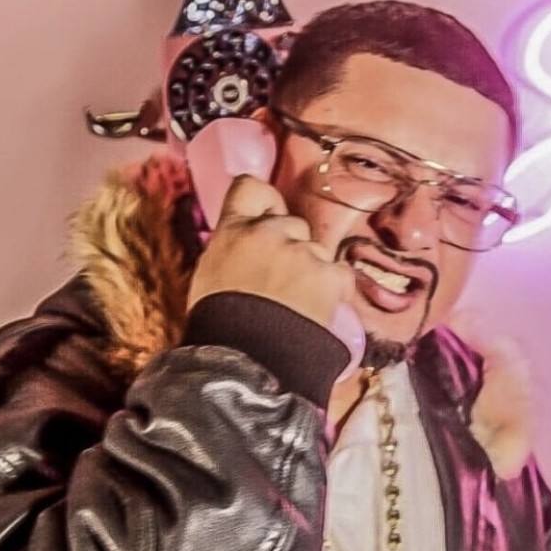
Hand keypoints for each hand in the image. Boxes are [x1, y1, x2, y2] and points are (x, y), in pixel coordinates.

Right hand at [186, 175, 354, 333]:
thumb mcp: (210, 276)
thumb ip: (232, 250)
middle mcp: (267, 233)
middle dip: (292, 247)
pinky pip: (340, 274)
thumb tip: (246, 248)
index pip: (250, 187)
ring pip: (318, 249)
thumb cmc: (219, 327)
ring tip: (297, 306)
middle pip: (292, 223)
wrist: (245, 362)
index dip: (265, 202)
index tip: (269, 217)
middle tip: (282, 283)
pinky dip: (334, 292)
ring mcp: (301, 252)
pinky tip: (316, 313)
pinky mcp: (328, 275)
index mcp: (232, 231)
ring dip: (312, 271)